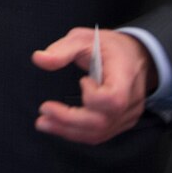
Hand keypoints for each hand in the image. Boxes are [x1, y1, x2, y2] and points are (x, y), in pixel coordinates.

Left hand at [31, 27, 156, 144]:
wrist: (133, 55)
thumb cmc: (107, 46)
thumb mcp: (84, 38)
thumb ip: (62, 50)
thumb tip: (38, 58)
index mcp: (124, 75)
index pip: (114, 99)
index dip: (93, 96)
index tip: (82, 80)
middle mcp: (131, 99)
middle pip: (102, 122)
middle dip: (68, 120)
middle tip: (43, 112)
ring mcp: (128, 113)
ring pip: (99, 133)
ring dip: (68, 130)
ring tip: (44, 123)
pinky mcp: (122, 122)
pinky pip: (100, 134)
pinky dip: (77, 132)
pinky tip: (58, 126)